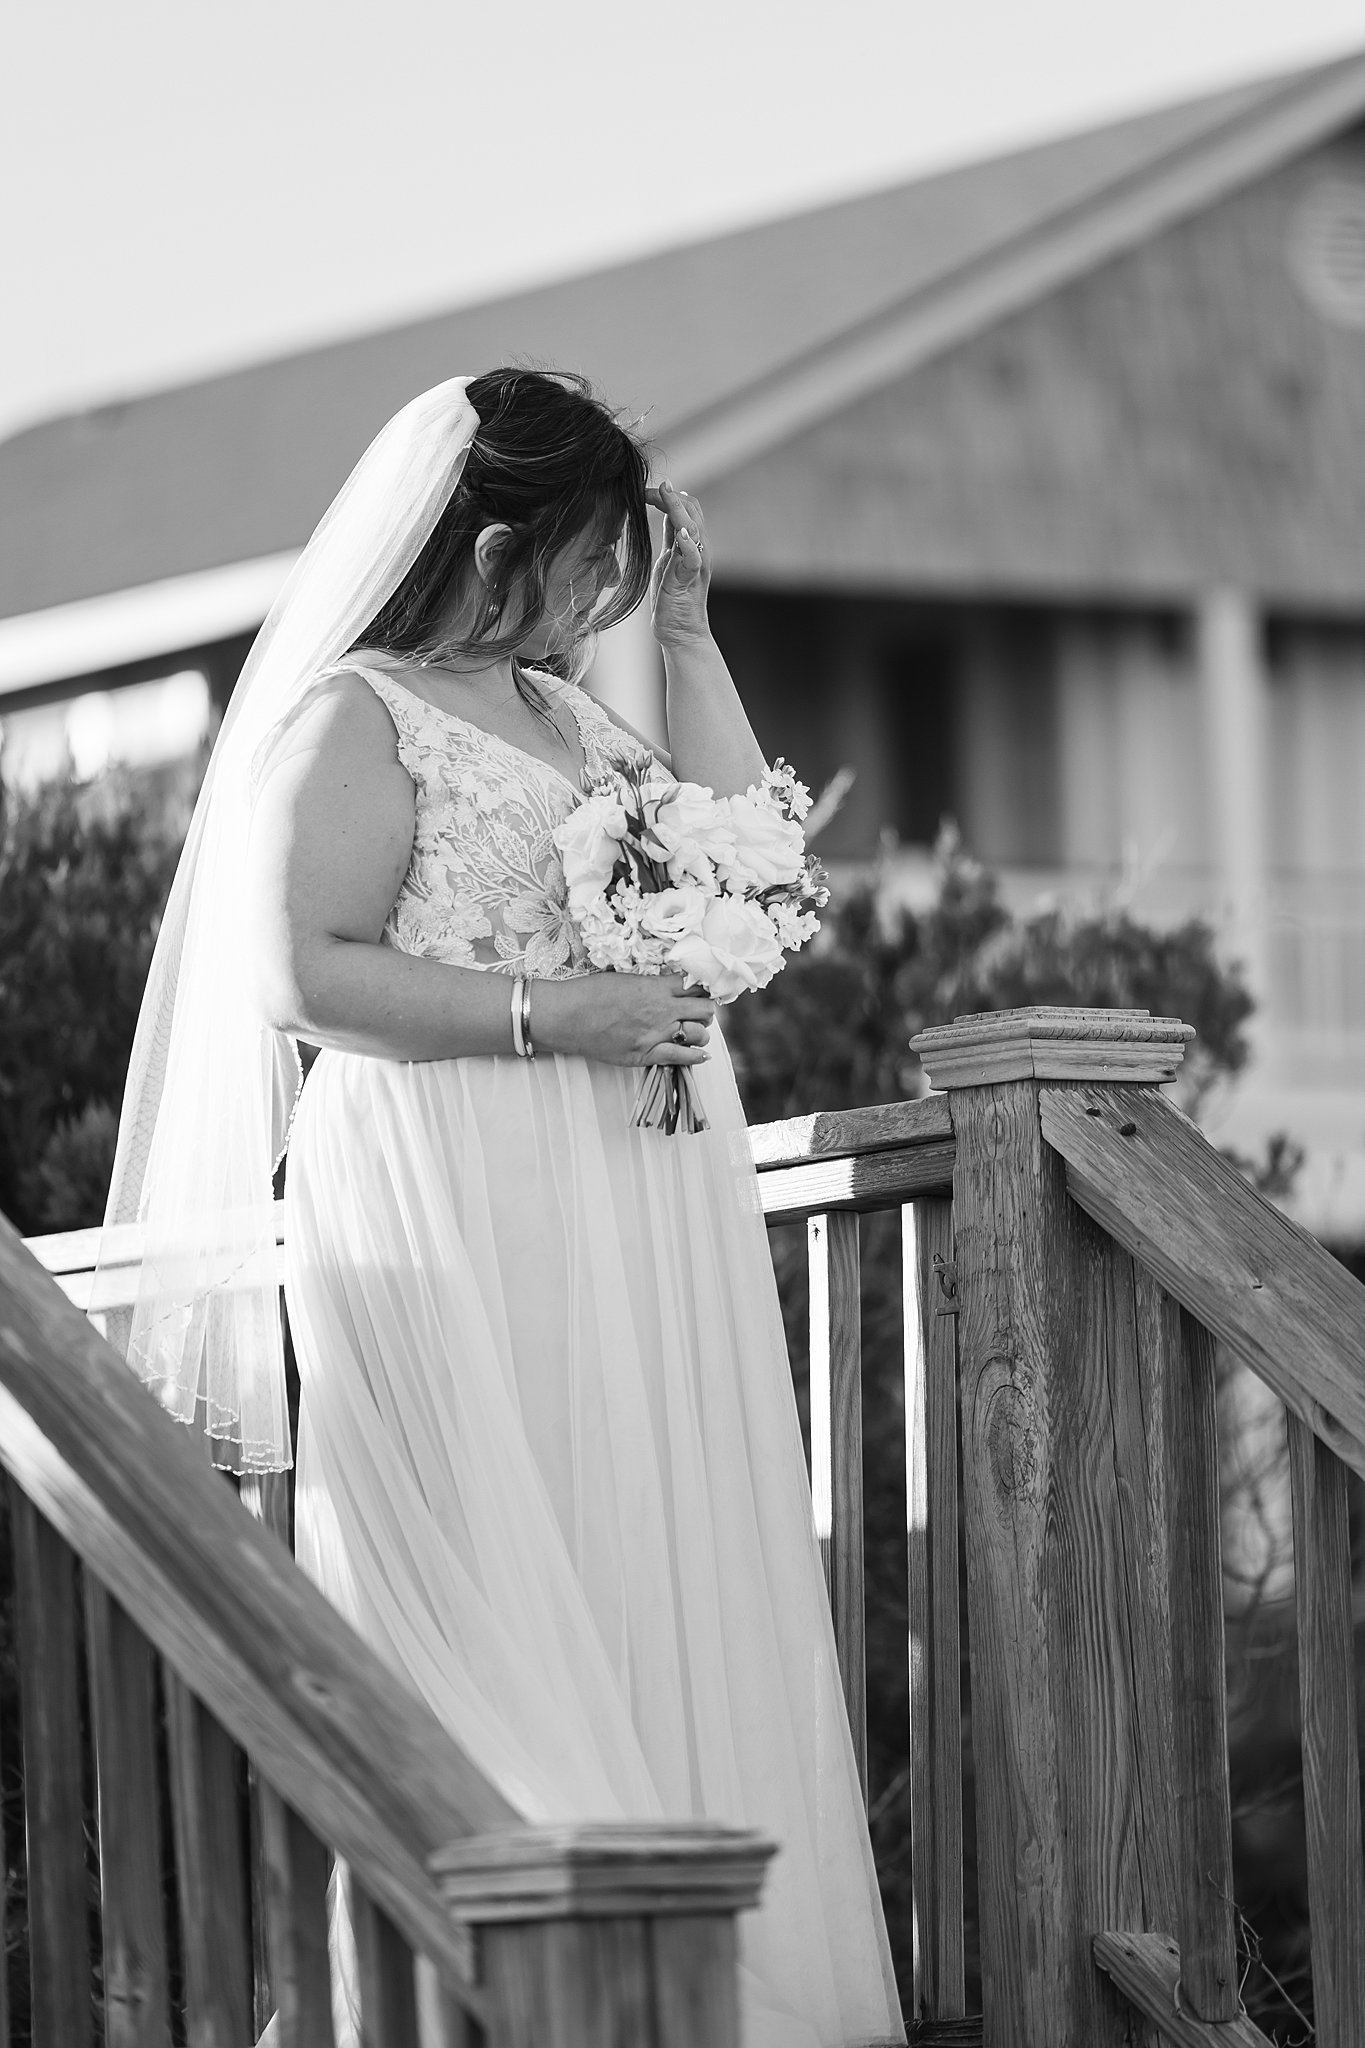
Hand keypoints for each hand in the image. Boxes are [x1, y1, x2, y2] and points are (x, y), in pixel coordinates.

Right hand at [538, 971, 714, 1066]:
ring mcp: (656, 1035)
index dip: (702, 989)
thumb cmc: (589, 993)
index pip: (696, 987)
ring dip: (701, 1032)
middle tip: (698, 1012)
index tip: (699, 992)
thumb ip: (650, 985)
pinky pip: (683, 1057)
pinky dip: (696, 1056)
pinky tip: (700, 1053)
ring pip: (700, 1034)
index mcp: (656, 988)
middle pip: (705, 1010)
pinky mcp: (645, 1054)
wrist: (567, 1016)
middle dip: (705, 1010)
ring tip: (693, 1032)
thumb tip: (666, 987)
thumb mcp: (624, 979)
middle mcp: (662, 1011)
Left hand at [646, 480, 710, 647]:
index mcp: (692, 544)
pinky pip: (694, 559)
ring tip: (664, 494)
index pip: (687, 507)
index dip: (667, 495)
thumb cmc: (673, 598)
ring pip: (693, 527)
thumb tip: (668, 511)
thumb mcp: (668, 558)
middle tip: (644, 491)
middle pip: (692, 510)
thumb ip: (671, 536)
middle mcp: (699, 550)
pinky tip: (680, 532)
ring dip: (678, 509)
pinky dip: (689, 544)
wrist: (681, 633)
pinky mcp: (690, 580)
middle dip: (669, 496)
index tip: (643, 491)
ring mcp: (697, 564)